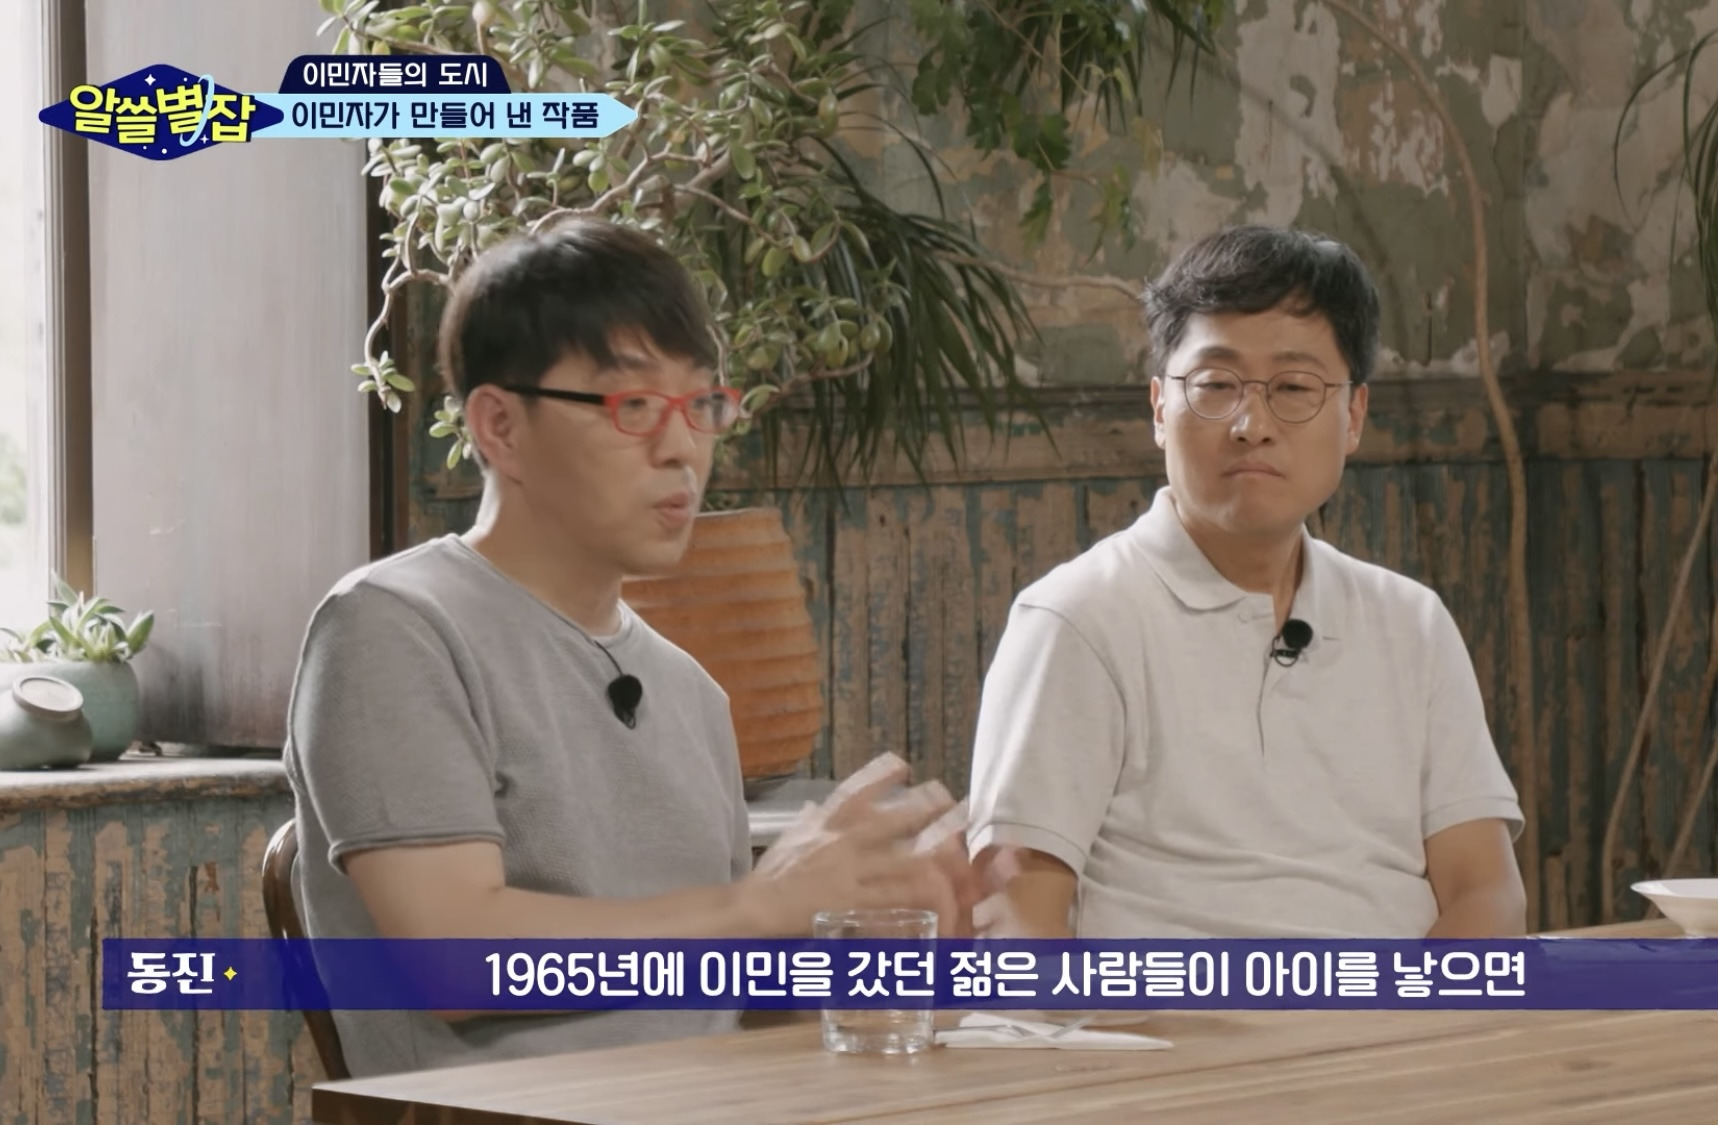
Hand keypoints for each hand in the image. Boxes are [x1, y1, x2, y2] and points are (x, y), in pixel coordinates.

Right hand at [744, 754, 964, 935]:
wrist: (754, 907)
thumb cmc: (769, 877)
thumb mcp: (788, 840)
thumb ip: (806, 823)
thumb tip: (812, 806)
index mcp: (825, 825)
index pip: (855, 791)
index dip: (881, 776)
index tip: (902, 763)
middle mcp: (842, 843)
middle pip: (891, 820)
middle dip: (922, 808)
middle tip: (948, 798)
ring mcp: (850, 872)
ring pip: (902, 858)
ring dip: (933, 851)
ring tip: (957, 845)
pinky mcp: (854, 901)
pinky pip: (895, 897)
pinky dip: (916, 894)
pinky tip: (939, 891)